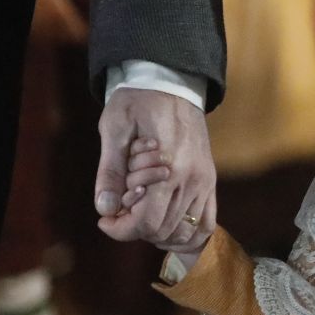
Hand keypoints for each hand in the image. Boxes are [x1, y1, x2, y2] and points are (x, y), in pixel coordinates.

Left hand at [95, 88, 216, 252]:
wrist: (171, 81)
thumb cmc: (138, 101)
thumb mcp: (114, 129)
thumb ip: (110, 171)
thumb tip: (105, 209)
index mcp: (168, 168)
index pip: (147, 221)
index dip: (121, 229)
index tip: (105, 220)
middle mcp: (192, 180)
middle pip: (163, 230)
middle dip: (135, 229)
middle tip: (118, 213)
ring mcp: (204, 182)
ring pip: (185, 231)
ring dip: (158, 232)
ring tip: (139, 214)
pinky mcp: (209, 181)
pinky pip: (206, 222)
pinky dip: (186, 232)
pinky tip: (165, 224)